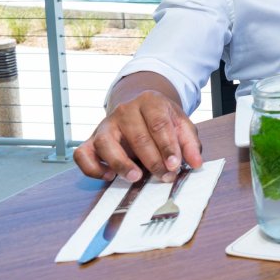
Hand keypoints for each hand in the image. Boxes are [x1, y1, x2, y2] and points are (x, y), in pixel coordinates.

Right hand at [73, 91, 203, 182]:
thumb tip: (197, 163)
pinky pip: (83, 154)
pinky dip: (93, 168)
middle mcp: (125, 110)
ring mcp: (105, 124)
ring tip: (136, 177)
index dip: (168, 147)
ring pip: (106, 143)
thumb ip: (190, 143)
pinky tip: (109, 175)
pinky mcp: (91, 139)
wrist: (138, 108)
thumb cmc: (161, 119)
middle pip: (137, 136)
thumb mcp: (180, 123)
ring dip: (121, 163)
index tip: (175, 165)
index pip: (159, 124)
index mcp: (149, 102)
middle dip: (153, 160)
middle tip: (165, 176)